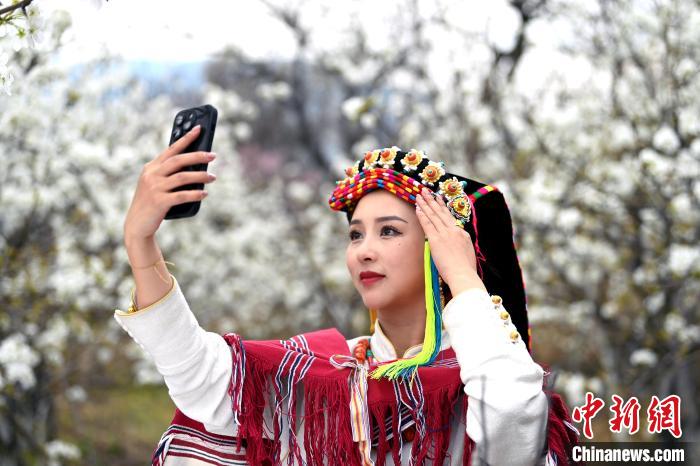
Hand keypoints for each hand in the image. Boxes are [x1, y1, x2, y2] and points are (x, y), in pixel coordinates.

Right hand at [123, 125, 216, 241]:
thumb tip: (196, 166)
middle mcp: (152, 175)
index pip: (171, 149)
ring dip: (200, 176)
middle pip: (178, 160)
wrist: (136, 224)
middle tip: (213, 155)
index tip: (199, 129)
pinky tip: (204, 194)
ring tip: (213, 177)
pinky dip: (195, 194)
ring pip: (182, 177)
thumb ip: (169, 174)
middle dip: (197, 156)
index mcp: (151, 167)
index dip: (186, 138)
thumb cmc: (151, 202)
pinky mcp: (159, 202)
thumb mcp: (156, 184)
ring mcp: (154, 188)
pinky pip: (181, 195)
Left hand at [415, 188, 485, 293]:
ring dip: (425, 204)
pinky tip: (417, 208)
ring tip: (420, 195)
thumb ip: (461, 248)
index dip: (443, 208)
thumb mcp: (467, 255)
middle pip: (441, 213)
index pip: (450, 219)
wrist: (463, 275)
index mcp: (463, 234)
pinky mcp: (436, 239)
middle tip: (427, 191)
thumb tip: (457, 248)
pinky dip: (422, 215)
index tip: (438, 200)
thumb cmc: (465, 271)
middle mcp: (454, 231)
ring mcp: (445, 234)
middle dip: (433, 201)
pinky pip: (427, 224)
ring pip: (433, 215)